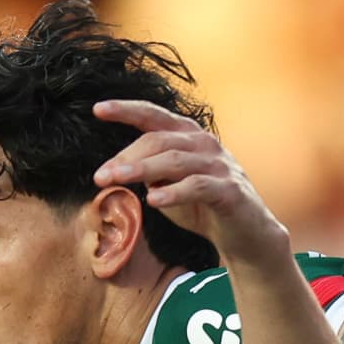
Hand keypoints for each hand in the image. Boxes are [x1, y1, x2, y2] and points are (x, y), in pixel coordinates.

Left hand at [91, 100, 289, 270]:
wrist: (245, 234)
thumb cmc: (202, 207)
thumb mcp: (168, 187)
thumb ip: (147, 175)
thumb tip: (115, 171)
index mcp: (187, 137)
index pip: (154, 116)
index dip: (126, 110)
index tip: (98, 109)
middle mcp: (204, 143)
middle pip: (158, 140)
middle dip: (126, 157)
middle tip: (100, 175)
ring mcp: (219, 164)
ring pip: (175, 160)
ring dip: (141, 170)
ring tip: (115, 181)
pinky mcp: (230, 190)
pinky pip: (198, 186)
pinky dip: (174, 193)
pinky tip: (153, 200)